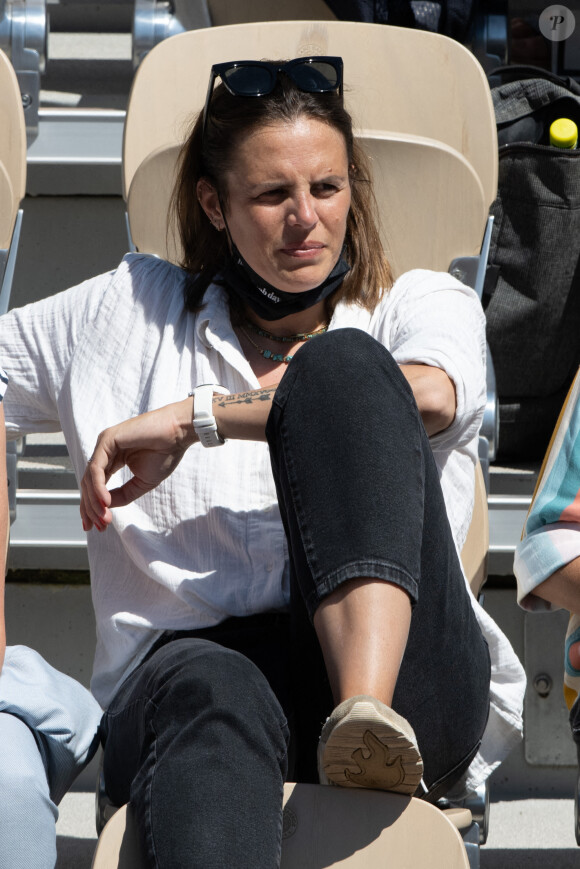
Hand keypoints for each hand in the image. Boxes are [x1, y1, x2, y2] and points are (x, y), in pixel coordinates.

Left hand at [80, 399, 193, 530]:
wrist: (178, 434)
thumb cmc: (165, 453)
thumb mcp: (142, 482)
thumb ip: (123, 494)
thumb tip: (105, 507)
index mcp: (112, 459)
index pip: (95, 485)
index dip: (94, 507)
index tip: (99, 526)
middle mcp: (105, 452)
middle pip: (88, 484)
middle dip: (91, 508)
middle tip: (98, 527)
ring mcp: (104, 445)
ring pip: (89, 478)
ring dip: (95, 502)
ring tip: (104, 518)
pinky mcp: (107, 440)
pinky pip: (96, 469)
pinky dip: (98, 487)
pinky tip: (106, 502)